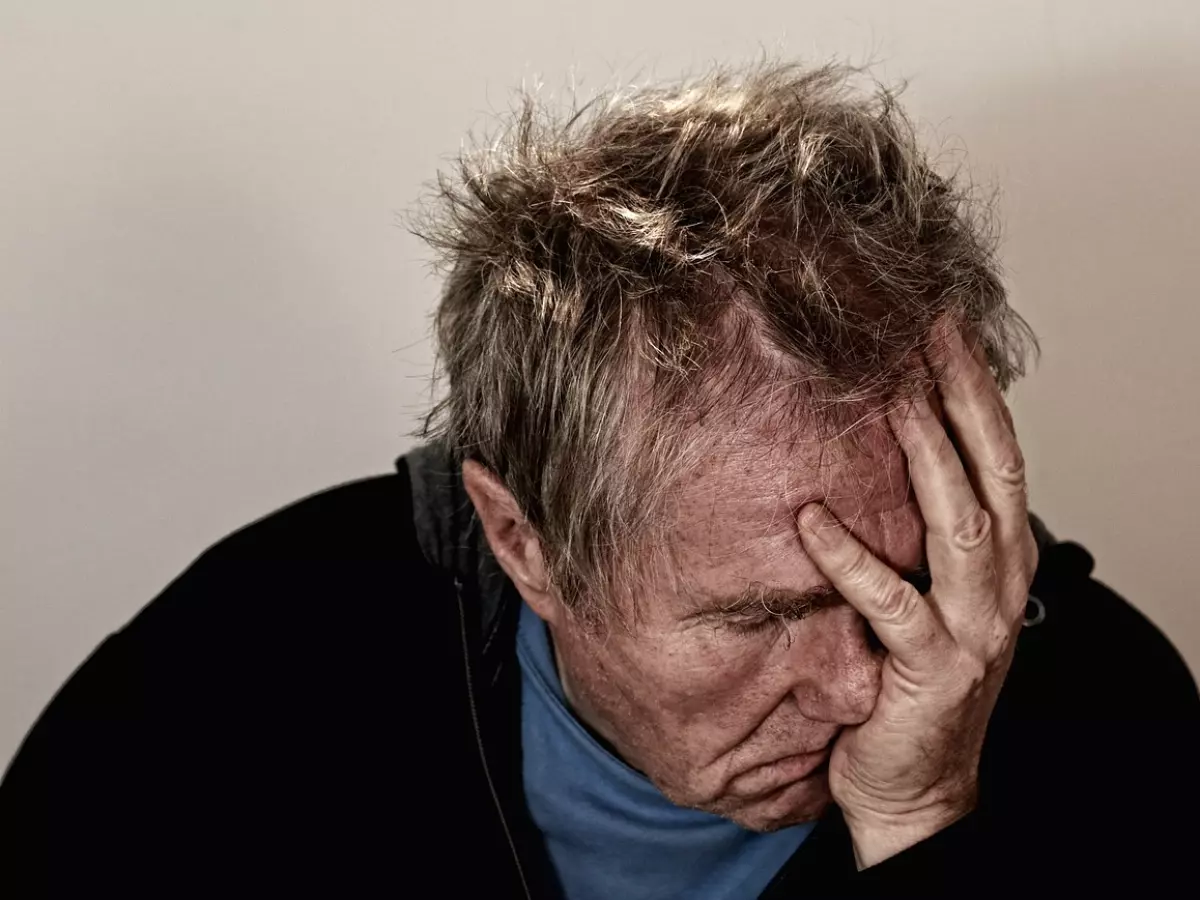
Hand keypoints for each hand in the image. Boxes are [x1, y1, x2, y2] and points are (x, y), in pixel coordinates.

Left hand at [796, 322, 1038, 868]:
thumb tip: (875, 450)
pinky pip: (891, 603)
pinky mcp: (931, 669)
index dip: (974, 387)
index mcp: (1000, 556)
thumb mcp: (930, 593)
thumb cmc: (913, 682)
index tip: (940, 326)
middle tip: (923, 331)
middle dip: (961, 394)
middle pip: (991, 468)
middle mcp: (999, 582)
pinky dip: (851, 559)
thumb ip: (918, 529)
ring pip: (959, 522)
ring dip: (925, 454)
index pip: (998, 453)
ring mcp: (972, 626)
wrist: (916, 785)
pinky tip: (812, 520)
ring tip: (890, 397)